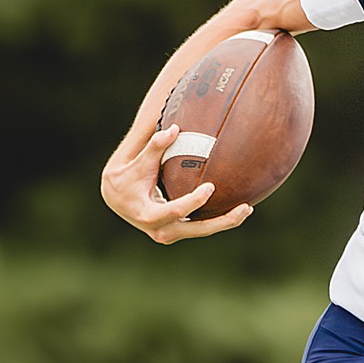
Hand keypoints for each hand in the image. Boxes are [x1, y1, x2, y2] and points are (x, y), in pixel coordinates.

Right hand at [100, 124, 253, 244]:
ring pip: (201, 231)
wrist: (117, 198)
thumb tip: (174, 128)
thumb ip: (154, 146)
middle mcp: (160, 230)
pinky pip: (199, 227)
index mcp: (148, 215)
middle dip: (222, 221)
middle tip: (244, 208)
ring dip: (225, 222)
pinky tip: (236, 209)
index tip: (210, 186)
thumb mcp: (138, 162)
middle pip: (197, 230)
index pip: (176, 211)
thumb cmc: (127, 177)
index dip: (194, 201)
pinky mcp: (176, 232)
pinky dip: (216, 220)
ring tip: (247, 209)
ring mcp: (169, 234)